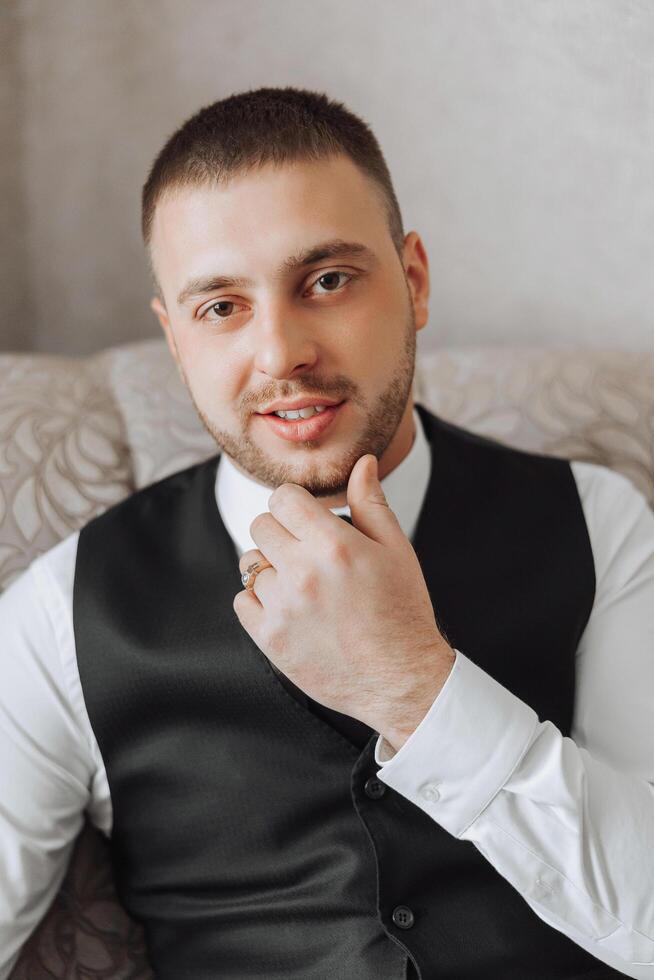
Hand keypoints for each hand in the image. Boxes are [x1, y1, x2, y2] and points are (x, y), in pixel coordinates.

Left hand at [233, 454, 455, 750]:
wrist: (400, 679)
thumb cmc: (402, 610)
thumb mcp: (396, 550)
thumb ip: (370, 503)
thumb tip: (363, 462)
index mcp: (334, 545)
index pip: (282, 498)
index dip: (294, 505)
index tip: (307, 519)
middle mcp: (302, 573)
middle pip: (260, 526)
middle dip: (281, 532)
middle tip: (306, 552)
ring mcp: (282, 608)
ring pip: (250, 565)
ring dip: (272, 569)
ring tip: (303, 586)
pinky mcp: (269, 639)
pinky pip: (243, 600)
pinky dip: (260, 601)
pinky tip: (291, 610)